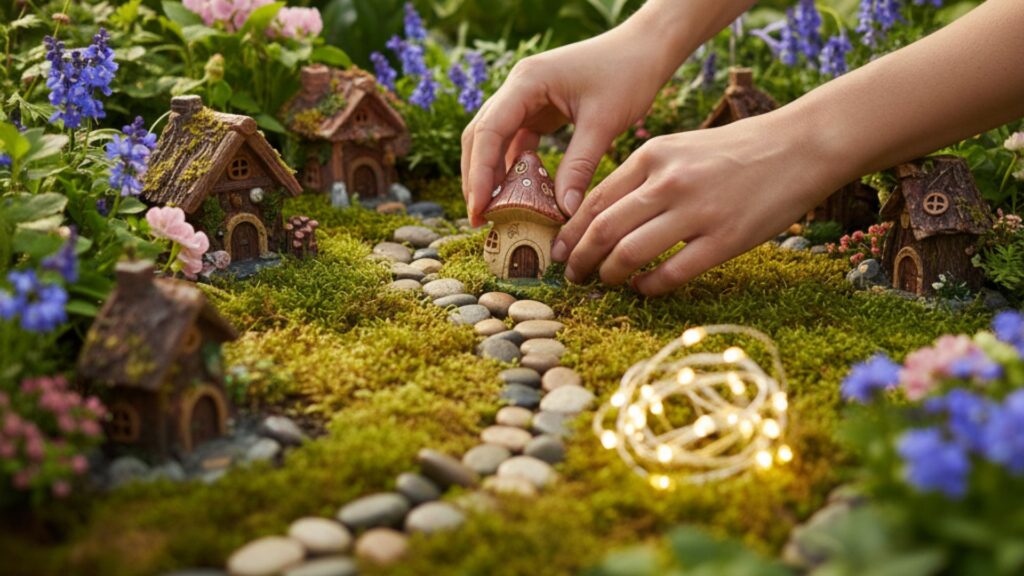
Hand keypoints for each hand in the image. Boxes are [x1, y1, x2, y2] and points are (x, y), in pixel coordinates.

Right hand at [461, 28, 676, 226]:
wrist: (646, 48)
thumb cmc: (628, 74)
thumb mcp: (603, 123)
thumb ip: (580, 166)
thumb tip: (564, 212)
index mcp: (527, 81)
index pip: (488, 131)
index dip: (479, 174)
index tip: (479, 210)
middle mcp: (518, 87)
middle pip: (480, 137)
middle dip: (477, 179)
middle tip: (479, 220)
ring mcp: (525, 98)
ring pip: (494, 141)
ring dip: (493, 176)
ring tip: (495, 214)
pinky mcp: (538, 110)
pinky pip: (517, 143)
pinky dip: (516, 169)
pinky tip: (520, 196)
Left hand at [551, 112, 839, 296]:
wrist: (800, 146)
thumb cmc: (736, 150)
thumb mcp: (680, 148)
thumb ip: (642, 177)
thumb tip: (600, 217)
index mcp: (652, 156)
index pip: (594, 201)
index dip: (570, 233)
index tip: (559, 252)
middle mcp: (668, 182)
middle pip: (602, 230)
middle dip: (580, 260)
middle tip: (572, 277)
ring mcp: (697, 212)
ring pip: (629, 254)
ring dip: (609, 275)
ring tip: (605, 283)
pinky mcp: (724, 240)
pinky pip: (671, 274)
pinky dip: (648, 287)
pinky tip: (644, 289)